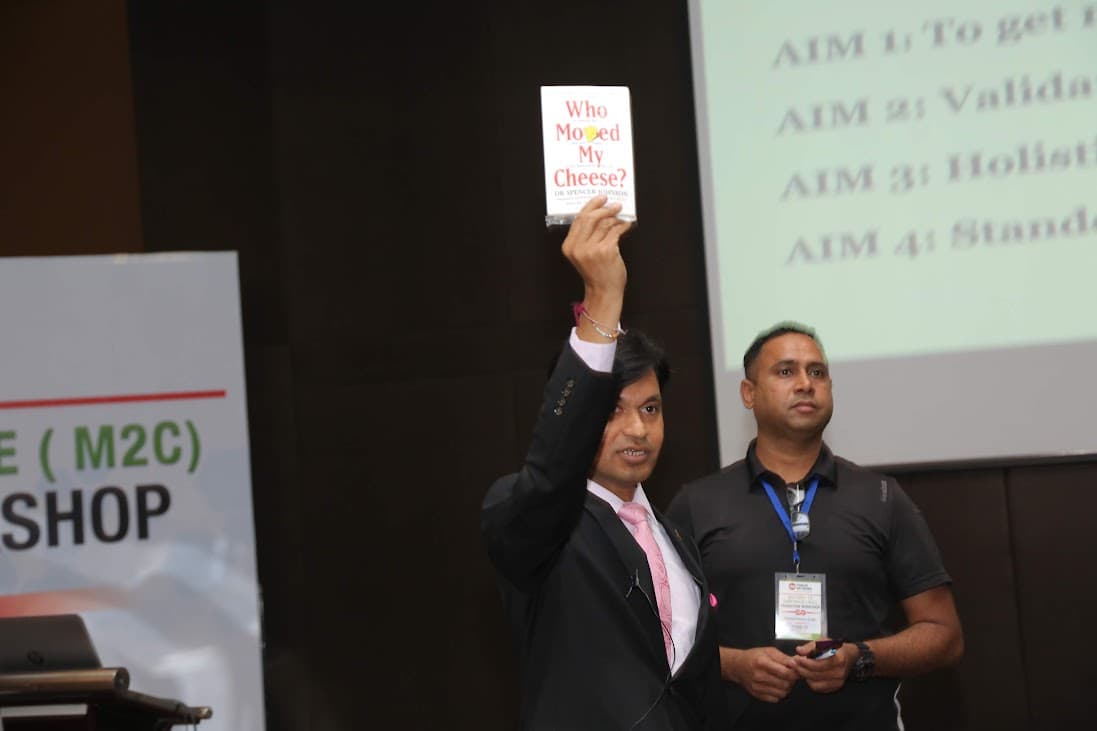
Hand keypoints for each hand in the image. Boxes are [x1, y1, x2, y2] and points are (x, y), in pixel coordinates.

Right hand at [560, 196, 631, 336]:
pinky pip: (615, 231)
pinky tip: (626, 225)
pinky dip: (622, 226)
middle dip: (604, 208)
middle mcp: (578, 247)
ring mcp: (592, 249)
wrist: (603, 291)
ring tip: (621, 217)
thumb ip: (585, 236)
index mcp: (569, 246)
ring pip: (604, 223)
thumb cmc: (596, 272)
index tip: (601, 199)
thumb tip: (600, 214)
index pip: (578, 219)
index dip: (591, 206)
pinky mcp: (606, 251)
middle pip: (590, 218)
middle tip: (615, 204)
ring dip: (615, 218)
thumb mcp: (583, 254)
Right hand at [721, 646, 798, 702]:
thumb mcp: (769, 651)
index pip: (786, 673)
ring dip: (786, 688)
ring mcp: (757, 687)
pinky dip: (779, 693)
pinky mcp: (757, 694)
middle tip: (790, 675)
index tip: (796, 670)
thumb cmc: (754, 657)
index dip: (795, 673)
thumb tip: (797, 662)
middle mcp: (759, 675)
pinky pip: (775, 699)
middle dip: (792, 680)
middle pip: (785, 684)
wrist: (738, 666)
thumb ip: (784, 657)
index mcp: (762, 662)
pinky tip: (776, 686)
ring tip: (783, 680)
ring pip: (782, 693)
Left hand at [792, 640, 857, 693]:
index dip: (806, 663)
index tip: (796, 658)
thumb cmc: (835, 648)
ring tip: (798, 668)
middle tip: (792, 663)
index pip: (819, 664)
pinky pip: (818, 688)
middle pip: (815, 675)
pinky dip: (810, 682)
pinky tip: (807, 674)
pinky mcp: (835, 688)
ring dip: (804, 676)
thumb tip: (799, 650)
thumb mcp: (823, 642)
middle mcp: (839, 673)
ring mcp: (838, 682)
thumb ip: (810, 646)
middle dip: (801, 669)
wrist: (849, 656)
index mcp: (838, 659)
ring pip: (815, 683)